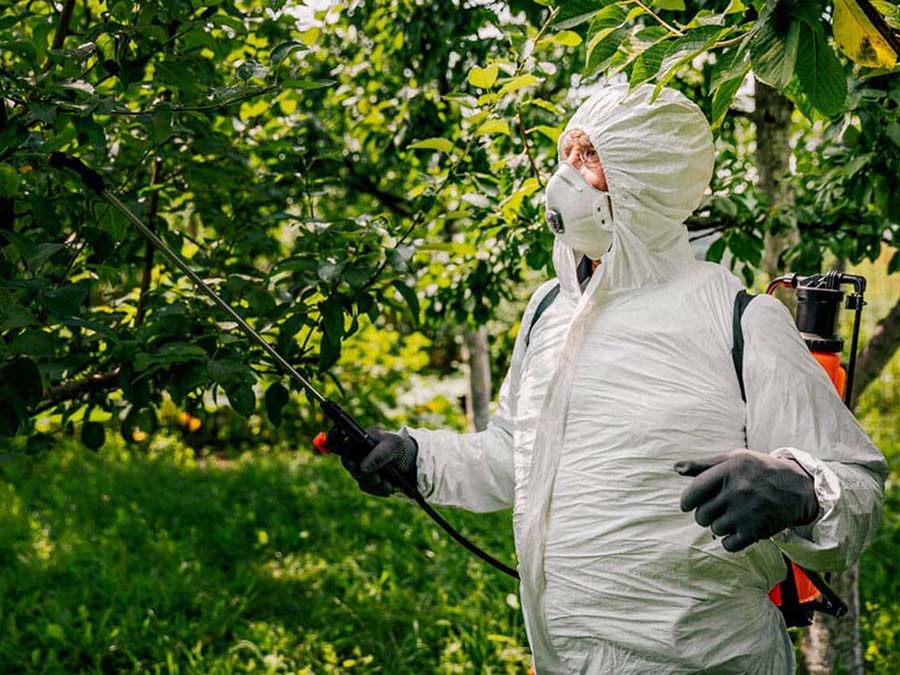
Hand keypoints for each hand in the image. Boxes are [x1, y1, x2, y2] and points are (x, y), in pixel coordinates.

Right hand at [339, 427, 417, 497]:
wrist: (415, 461)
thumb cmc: (403, 447)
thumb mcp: (394, 445)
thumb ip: (378, 455)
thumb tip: (362, 469)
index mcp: (362, 438)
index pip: (345, 447)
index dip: (347, 458)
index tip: (353, 465)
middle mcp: (360, 453)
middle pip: (351, 467)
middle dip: (364, 475)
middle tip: (377, 478)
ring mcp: (364, 466)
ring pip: (360, 479)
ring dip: (374, 485)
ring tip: (388, 484)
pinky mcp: (369, 478)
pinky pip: (368, 487)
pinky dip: (378, 490)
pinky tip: (389, 488)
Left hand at [674, 450, 818, 551]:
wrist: (797, 487)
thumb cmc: (759, 471)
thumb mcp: (733, 459)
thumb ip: (703, 465)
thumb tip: (676, 468)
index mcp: (729, 470)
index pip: (694, 491)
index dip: (687, 501)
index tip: (688, 505)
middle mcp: (738, 490)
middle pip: (702, 514)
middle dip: (704, 515)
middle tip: (716, 510)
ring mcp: (747, 512)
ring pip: (715, 530)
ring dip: (719, 526)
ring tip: (732, 516)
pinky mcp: (756, 530)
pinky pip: (729, 544)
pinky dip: (730, 541)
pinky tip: (737, 530)